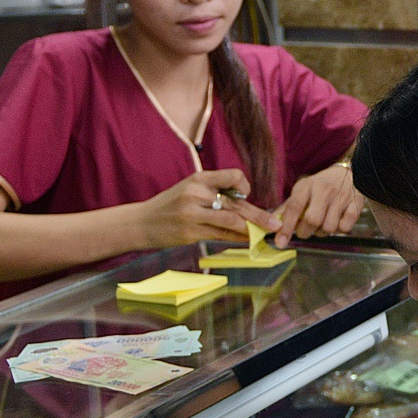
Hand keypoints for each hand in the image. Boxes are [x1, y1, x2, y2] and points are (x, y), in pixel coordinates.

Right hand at [133, 169, 277, 248]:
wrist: (140, 223)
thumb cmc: (170, 206)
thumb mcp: (190, 190)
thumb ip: (215, 194)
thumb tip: (248, 207)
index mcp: (199, 179)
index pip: (233, 176)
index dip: (244, 186)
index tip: (244, 196)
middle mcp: (196, 193)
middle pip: (236, 203)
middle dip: (259, 215)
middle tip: (276, 224)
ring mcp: (192, 214)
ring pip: (232, 221)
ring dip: (251, 229)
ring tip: (264, 234)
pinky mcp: (190, 232)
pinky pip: (220, 235)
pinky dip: (236, 238)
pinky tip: (246, 241)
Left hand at [270, 162, 363, 246]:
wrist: (350, 173)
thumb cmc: (321, 185)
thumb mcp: (302, 190)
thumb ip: (287, 208)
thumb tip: (271, 225)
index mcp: (308, 186)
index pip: (294, 207)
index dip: (286, 227)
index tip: (280, 242)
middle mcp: (325, 190)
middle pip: (312, 220)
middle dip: (305, 232)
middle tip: (305, 230)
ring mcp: (341, 197)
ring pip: (328, 227)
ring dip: (322, 232)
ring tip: (322, 224)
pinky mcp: (356, 205)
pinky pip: (344, 228)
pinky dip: (339, 230)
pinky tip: (337, 221)